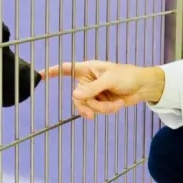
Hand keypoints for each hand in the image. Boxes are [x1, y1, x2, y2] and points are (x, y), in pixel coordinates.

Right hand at [41, 60, 164, 118]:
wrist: (142, 87)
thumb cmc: (127, 76)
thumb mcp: (109, 80)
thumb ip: (92, 89)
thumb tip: (74, 96)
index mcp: (88, 69)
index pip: (67, 69)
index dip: (53, 71)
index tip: (40, 75)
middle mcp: (88, 81)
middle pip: (77, 97)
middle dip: (89, 105)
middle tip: (94, 112)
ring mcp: (94, 92)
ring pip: (88, 106)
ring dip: (102, 108)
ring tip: (116, 104)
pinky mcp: (101, 102)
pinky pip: (97, 111)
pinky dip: (107, 110)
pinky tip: (118, 105)